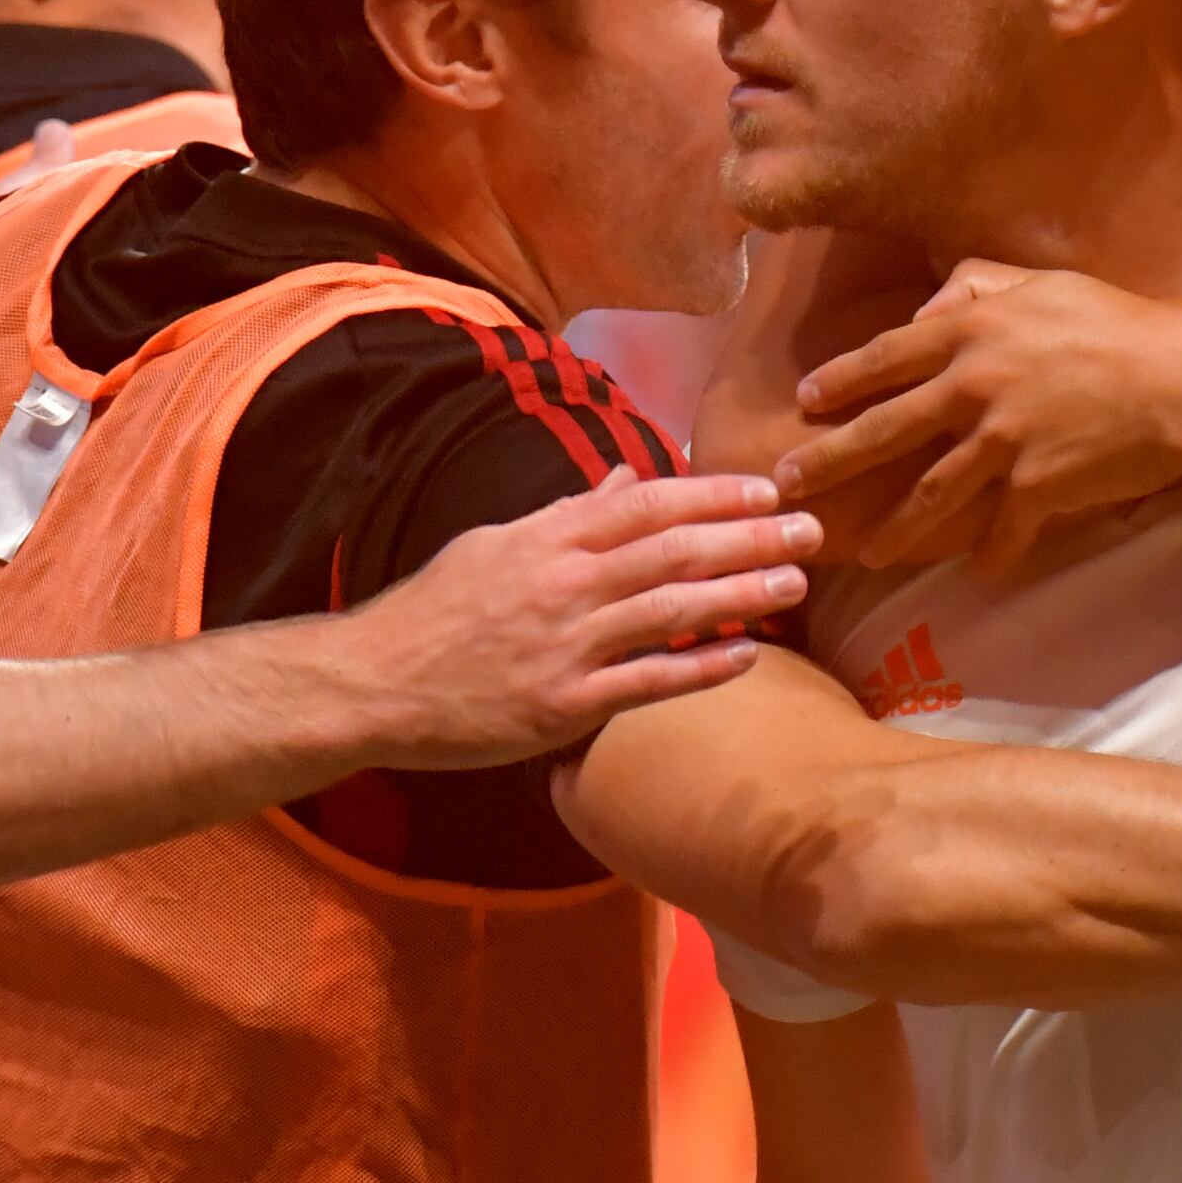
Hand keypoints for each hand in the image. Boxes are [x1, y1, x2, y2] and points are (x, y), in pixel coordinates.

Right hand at [330, 471, 818, 765]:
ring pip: (670, 610)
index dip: (714, 493)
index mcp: (548, 538)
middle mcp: (564, 584)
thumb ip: (570, 512)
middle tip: (812, 527)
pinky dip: (700, 668)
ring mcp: (566, 646)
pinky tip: (748, 655)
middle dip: (749, 535)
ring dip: (741, 593)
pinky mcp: (562, 706)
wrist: (369, 684)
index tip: (769, 488)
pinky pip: (646, 683)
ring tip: (796, 582)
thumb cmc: (434, 614)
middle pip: (674, 550)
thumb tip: (628, 475)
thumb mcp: (495, 544)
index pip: (647, 503)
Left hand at [783, 265, 1181, 570]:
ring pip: (931, 493)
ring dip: (895, 528)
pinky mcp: (1036, 486)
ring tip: (868, 552)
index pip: (885, 357)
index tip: (805, 402)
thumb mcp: (1043, 282)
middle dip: (828, 461)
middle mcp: (974, 386)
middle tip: (788, 485)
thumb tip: (927, 305)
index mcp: (971, 331)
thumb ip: (978, 285)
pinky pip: (1001, 530)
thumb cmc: (1119, 322)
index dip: (840, 381)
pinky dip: (991, 555)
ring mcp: (1003, 441)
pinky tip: (980, 572)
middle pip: (884, 430)